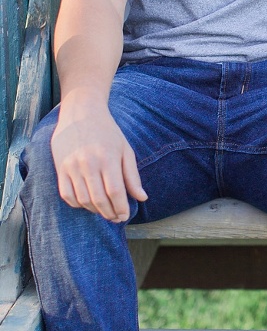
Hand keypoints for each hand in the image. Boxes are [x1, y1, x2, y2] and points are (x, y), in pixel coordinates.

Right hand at [51, 90, 146, 221]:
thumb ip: (132, 175)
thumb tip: (142, 198)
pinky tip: (87, 203)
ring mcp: (72, 166)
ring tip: (104, 211)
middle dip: (109, 213)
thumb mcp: (125, 149)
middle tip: (116, 218)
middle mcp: (88, 163)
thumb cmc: (107, 131)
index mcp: (108, 158)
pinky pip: (67, 195)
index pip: (115, 191)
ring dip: (95, 211)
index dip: (121, 208)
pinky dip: (78, 204)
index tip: (125, 215)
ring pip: (83, 200)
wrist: (81, 113)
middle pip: (99, 199)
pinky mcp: (60, 168)